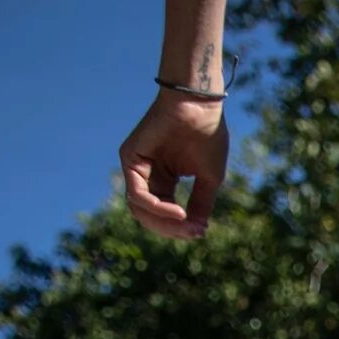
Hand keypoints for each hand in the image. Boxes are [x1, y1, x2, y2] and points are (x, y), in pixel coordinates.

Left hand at [118, 92, 228, 240]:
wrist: (199, 106)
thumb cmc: (208, 137)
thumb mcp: (208, 180)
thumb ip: (200, 205)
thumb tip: (198, 230)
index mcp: (165, 179)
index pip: (163, 214)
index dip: (179, 228)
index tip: (199, 232)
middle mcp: (148, 174)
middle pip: (148, 216)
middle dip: (171, 229)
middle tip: (192, 232)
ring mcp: (137, 166)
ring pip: (139, 209)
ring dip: (163, 222)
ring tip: (185, 222)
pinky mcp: (130, 158)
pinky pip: (138, 194)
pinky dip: (156, 207)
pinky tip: (177, 211)